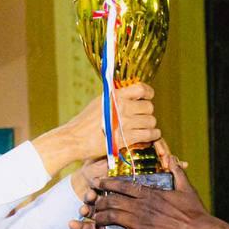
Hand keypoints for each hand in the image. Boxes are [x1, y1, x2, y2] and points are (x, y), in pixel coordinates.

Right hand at [34, 84, 159, 174]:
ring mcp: (126, 123)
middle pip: (149, 107)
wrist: (75, 139)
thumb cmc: (85, 122)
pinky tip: (149, 135)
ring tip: (144, 127)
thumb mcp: (100, 102)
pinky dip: (153, 135)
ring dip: (149, 124)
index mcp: (116, 96)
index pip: (141, 89)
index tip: (148, 96)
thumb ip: (115, 97)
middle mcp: (122, 108)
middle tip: (141, 116)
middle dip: (147, 112)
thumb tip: (129, 93)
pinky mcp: (127, 138)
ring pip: (151, 121)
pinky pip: (149, 134)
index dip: (148, 92)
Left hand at [71, 157, 214, 228]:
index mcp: (149, 194)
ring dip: (98, 220)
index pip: (122, 186)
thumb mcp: (186, 188)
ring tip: (93, 221)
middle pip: (112, 201)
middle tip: (92, 205)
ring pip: (110, 218)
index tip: (97, 183)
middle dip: (99, 203)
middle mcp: (140, 207)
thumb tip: (172, 157)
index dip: (107, 184)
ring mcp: (139, 223)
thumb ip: (176, 172)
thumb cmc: (195, 212)